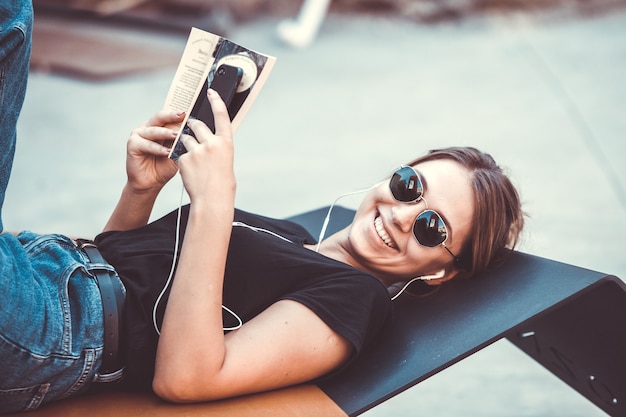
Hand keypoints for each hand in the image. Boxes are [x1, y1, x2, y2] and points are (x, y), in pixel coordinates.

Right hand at [126, 110, 182, 193]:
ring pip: (154, 130)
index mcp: (159, 126)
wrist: (151, 183)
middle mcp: (148, 127)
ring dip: (166, 133)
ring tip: (177, 135)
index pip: (169, 115)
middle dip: (172, 115)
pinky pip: (147, 144)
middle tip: (183, 115)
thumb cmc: (164, 167)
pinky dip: (157, 148)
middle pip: (160, 117)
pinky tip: (166, 152)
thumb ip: (182, 141)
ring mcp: (139, 134)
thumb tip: (194, 131)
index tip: (190, 109)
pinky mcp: (133, 144)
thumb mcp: (177, 152)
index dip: (178, 111)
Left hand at [177, 89, 235, 204]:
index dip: (216, 102)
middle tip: (190, 127)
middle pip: (197, 125)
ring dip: (186, 145)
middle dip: (192, 125)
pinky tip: (190, 172)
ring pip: (185, 139)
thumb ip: (219, 147)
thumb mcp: (226, 161)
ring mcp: (197, 150)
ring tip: (194, 161)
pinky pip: (180, 154)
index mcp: (226, 143)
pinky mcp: (184, 158)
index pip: (221, 116)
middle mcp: (212, 143)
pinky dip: (183, 160)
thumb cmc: (222, 183)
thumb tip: (213, 140)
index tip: (211, 92)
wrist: (212, 199)